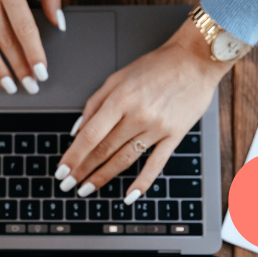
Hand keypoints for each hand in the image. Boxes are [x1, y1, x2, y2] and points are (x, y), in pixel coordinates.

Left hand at [54, 20, 232, 203]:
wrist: (195, 60)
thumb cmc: (156, 66)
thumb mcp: (118, 77)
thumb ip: (95, 104)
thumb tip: (77, 130)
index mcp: (120, 99)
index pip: (90, 135)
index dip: (73, 156)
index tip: (61, 170)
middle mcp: (137, 115)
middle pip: (104, 150)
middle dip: (82, 170)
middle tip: (68, 185)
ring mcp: (157, 127)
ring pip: (124, 159)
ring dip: (103, 177)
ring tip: (86, 189)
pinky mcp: (174, 135)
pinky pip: (156, 164)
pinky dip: (142, 182)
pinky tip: (129, 196)